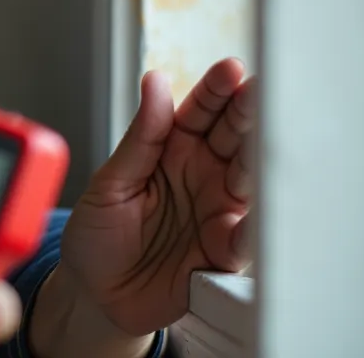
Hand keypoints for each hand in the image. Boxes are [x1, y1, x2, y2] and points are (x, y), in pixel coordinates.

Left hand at [61, 57, 254, 336]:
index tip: (230, 70)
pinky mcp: (224, 250)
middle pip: (236, 137)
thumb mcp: (110, 183)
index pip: (202, 111)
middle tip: (259, 91)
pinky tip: (258, 203)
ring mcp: (217, 210)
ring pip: (251, 177)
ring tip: (269, 134)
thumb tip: (156, 83)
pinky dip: (257, 219)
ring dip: (262, 157)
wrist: (94, 294)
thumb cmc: (97, 235)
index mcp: (172, 149)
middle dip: (250, 113)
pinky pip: (249, 234)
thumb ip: (140, 139)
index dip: (217, 90)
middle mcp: (203, 174)